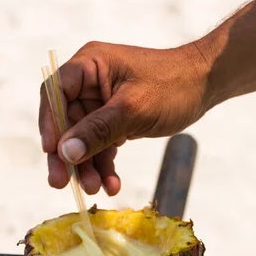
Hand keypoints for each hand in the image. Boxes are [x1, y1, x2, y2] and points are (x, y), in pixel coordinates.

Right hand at [39, 41, 209, 195]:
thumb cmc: (173, 86)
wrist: (206, 86)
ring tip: (94, 189)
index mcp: (90, 65)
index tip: (51, 152)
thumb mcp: (133, 109)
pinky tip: (111, 184)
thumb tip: (64, 153)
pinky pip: (102, 144)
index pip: (55, 94)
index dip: (49, 123)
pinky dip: (105, 164)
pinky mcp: (115, 119)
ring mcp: (102, 102)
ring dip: (87, 165)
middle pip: (66, 122)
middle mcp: (90, 82)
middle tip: (61, 183)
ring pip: (84, 139)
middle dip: (68, 154)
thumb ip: (97, 131)